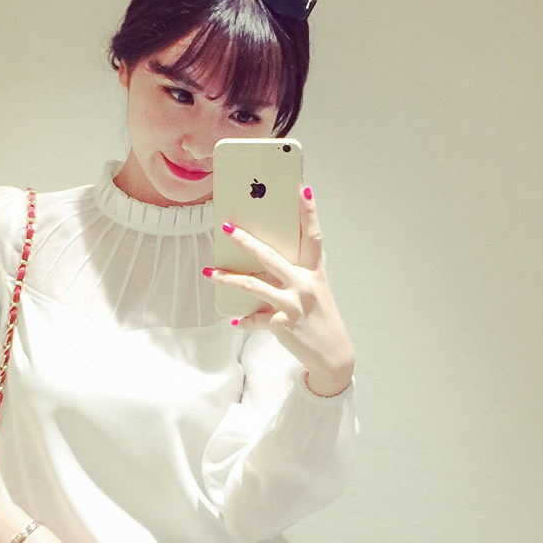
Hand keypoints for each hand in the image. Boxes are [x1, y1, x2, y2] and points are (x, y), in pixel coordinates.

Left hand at [205, 186, 354, 395]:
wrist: (333, 355)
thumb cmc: (321, 319)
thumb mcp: (315, 291)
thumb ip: (296, 275)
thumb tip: (264, 262)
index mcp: (315, 272)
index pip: (312, 235)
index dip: (308, 211)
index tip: (301, 187)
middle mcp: (304, 284)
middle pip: (269, 256)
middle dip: (245, 240)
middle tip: (227, 227)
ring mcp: (292, 304)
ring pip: (252, 284)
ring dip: (227, 278)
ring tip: (209, 272)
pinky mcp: (281, 324)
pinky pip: (254, 318)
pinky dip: (243, 319)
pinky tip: (235, 320)